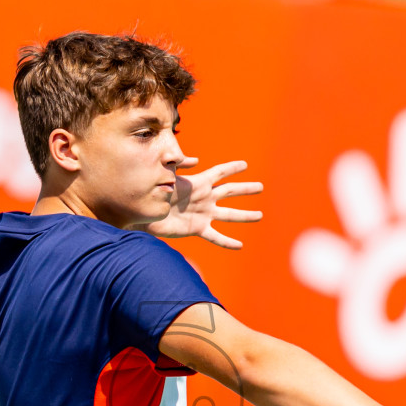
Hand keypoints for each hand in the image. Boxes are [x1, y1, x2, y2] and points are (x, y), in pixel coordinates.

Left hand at [146, 158, 262, 248]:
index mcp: (198, 184)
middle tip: (261, 186)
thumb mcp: (167, 176)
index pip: (219, 173)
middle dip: (245, 189)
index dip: (231, 168)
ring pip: (228, 214)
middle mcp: (204, 198)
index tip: (245, 165)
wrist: (145, 214)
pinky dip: (227, 242)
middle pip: (230, 192)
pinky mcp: (197, 229)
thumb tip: (195, 160)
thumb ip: (179, 165)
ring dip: (244, 215)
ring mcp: (203, 214)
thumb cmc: (154, 192)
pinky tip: (240, 245)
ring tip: (259, 215)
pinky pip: (216, 236)